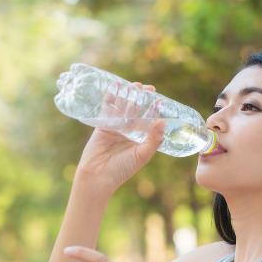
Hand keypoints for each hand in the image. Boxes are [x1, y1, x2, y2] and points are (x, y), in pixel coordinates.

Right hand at [74, 82, 164, 196]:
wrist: (98, 176)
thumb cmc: (122, 169)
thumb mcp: (142, 155)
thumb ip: (153, 139)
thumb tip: (163, 121)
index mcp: (140, 138)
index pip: (149, 121)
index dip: (154, 110)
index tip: (160, 99)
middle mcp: (129, 132)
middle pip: (137, 111)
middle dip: (142, 99)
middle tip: (148, 87)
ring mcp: (115, 127)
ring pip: (123, 108)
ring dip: (128, 96)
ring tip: (134, 85)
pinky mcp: (103, 125)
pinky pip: (107, 109)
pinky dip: (110, 98)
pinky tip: (115, 87)